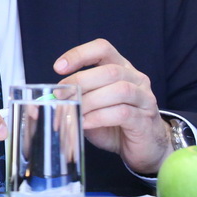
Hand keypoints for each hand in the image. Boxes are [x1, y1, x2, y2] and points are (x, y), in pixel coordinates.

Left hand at [54, 38, 171, 174]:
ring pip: (119, 90)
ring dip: (90, 100)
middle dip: (80, 81)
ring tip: (73, 111)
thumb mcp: (93, 106)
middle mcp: (136, 79)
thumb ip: (78, 97)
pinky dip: (99, 117)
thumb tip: (51, 97)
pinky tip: (85, 122)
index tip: (59, 67)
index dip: (80, 54)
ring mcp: (144, 99)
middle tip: (61, 95)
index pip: (103, 48)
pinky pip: (123, 113)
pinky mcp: (145, 120)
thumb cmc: (115, 123)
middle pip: (110, 70)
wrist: (144, 148)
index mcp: (122, 68)